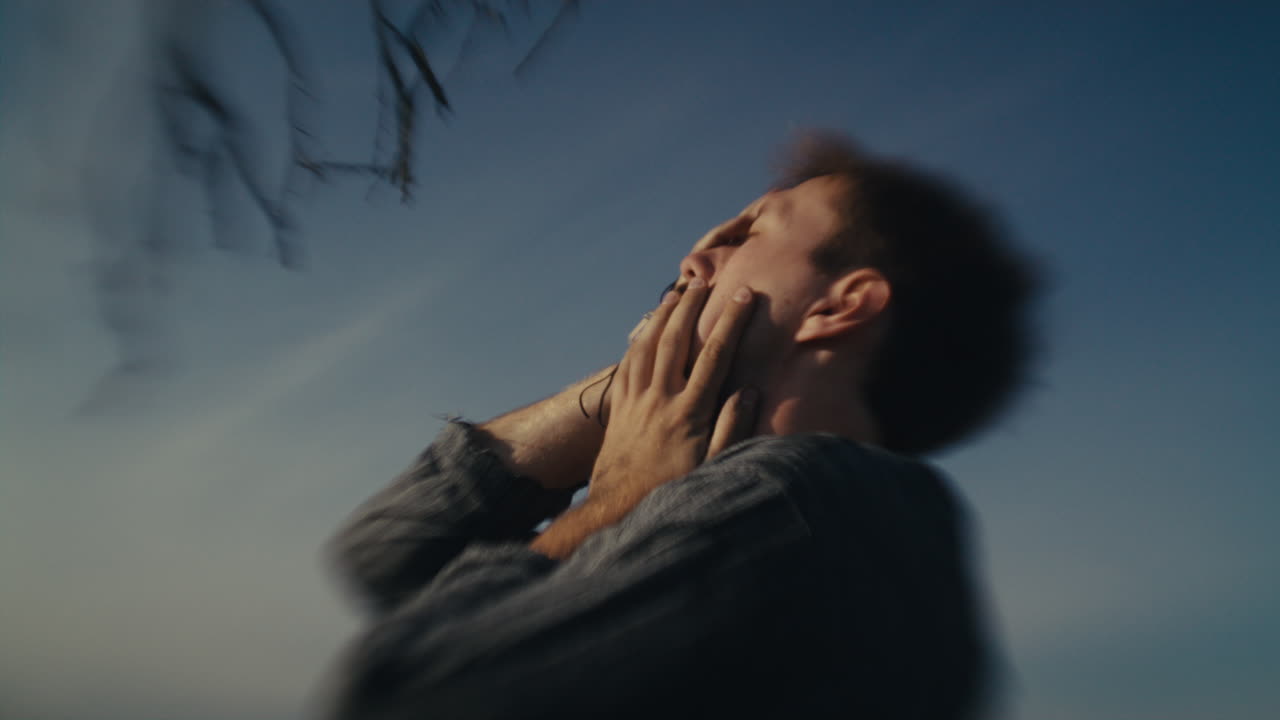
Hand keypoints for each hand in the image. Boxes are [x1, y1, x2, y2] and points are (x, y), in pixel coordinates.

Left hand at [588, 277, 757, 504]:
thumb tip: (750, 391)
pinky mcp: (620, 408)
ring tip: (677, 294)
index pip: (715, 355)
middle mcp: (661, 400)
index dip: (730, 322)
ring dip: (663, 317)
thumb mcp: (712, 467)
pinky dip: (639, 341)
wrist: (620, 509)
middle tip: (705, 281)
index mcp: (690, 413)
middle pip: (677, 340)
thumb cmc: (674, 491)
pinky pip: (628, 364)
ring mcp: (636, 402)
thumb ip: (733, 429)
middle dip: (693, 307)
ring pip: (648, 346)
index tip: (744, 296)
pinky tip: (646, 330)